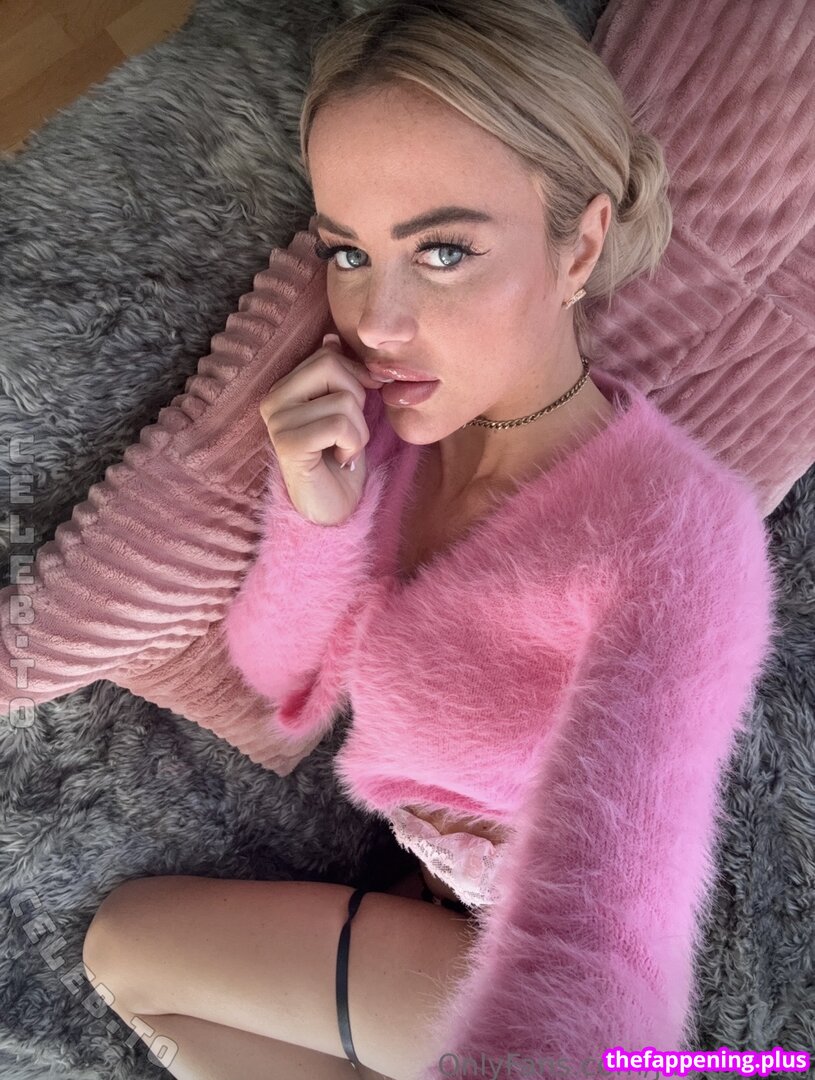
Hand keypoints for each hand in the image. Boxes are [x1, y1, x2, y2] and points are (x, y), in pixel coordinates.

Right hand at [258, 333, 385, 524]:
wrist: (333, 508)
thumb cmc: (339, 458)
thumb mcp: (344, 409)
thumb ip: (336, 374)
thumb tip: (331, 336)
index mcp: (285, 386)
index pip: (329, 354)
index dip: (356, 378)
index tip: (355, 409)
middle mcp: (273, 400)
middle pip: (333, 366)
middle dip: (357, 400)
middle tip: (345, 432)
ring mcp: (277, 421)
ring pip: (343, 399)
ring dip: (358, 430)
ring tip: (341, 449)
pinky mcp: (288, 444)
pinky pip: (340, 425)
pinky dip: (352, 445)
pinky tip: (338, 459)